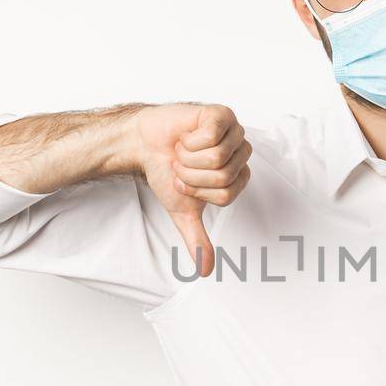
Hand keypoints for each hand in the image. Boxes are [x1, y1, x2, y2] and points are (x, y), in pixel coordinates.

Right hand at [129, 103, 251, 276]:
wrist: (144, 145)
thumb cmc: (166, 171)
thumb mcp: (183, 211)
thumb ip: (198, 239)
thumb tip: (205, 270)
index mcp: (238, 174)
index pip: (227, 195)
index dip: (199, 192)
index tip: (187, 183)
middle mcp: (241, 152)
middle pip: (225, 177)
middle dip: (193, 176)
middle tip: (182, 166)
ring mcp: (234, 131)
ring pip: (219, 158)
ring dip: (190, 158)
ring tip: (182, 151)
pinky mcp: (221, 115)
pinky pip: (213, 136)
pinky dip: (190, 141)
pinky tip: (185, 136)